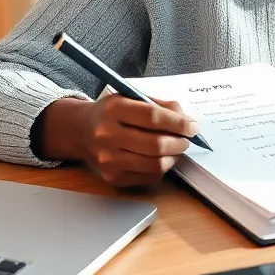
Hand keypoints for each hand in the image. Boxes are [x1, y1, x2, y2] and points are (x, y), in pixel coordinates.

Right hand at [36, 94, 199, 186]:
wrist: (81, 130)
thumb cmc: (113, 113)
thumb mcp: (132, 98)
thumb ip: (161, 105)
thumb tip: (187, 121)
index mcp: (114, 109)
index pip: (153, 117)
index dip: (179, 123)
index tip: (193, 126)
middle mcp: (107, 135)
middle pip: (156, 144)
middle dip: (180, 143)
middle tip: (186, 140)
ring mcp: (108, 159)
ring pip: (155, 164)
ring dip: (174, 157)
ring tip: (176, 149)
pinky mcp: (112, 177)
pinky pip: (149, 177)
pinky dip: (162, 168)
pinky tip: (161, 158)